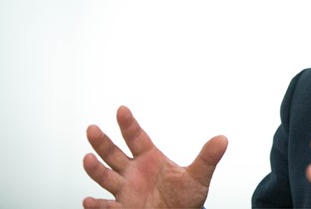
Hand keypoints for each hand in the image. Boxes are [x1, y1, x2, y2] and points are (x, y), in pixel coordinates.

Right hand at [83, 105, 227, 208]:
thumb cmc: (186, 197)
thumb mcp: (199, 177)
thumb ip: (207, 158)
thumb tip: (223, 140)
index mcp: (150, 159)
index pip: (137, 138)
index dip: (129, 124)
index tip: (122, 110)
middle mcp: (133, 172)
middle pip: (114, 154)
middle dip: (103, 143)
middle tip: (93, 129)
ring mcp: (126, 190)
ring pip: (106, 177)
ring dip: (96, 169)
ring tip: (87, 159)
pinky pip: (107, 207)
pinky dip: (97, 205)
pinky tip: (89, 200)